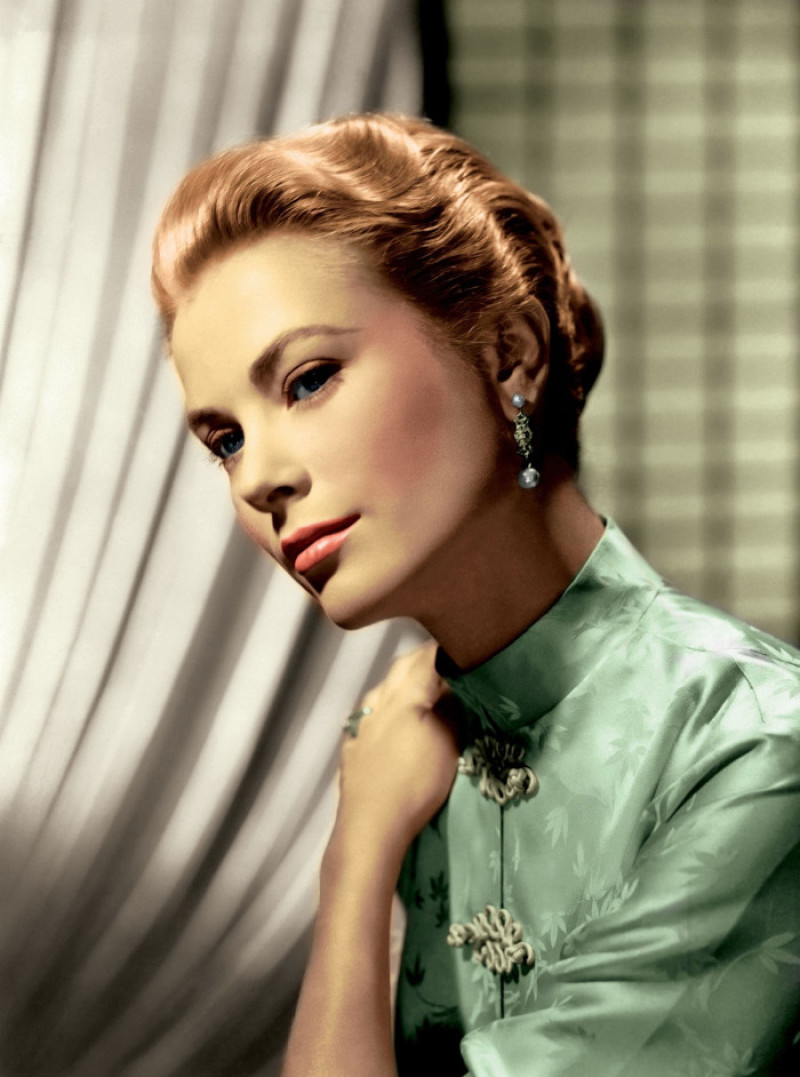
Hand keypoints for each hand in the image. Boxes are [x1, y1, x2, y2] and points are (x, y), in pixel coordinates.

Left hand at [332, 642, 459, 865]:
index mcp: (403, 694)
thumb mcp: (448, 744)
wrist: (371, 826)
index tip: (465, 653)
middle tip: (450, 670)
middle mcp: (378, 701)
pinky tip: (398, 726)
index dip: (447, 652)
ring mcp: (361, 723)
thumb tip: (456, 687)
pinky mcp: (352, 745)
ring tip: (426, 697)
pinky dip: (389, 709)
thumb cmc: (414, 784)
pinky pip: (372, 713)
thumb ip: (452, 709)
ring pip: (384, 688)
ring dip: (405, 685)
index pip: (426, 657)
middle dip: (425, 663)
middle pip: (402, 667)